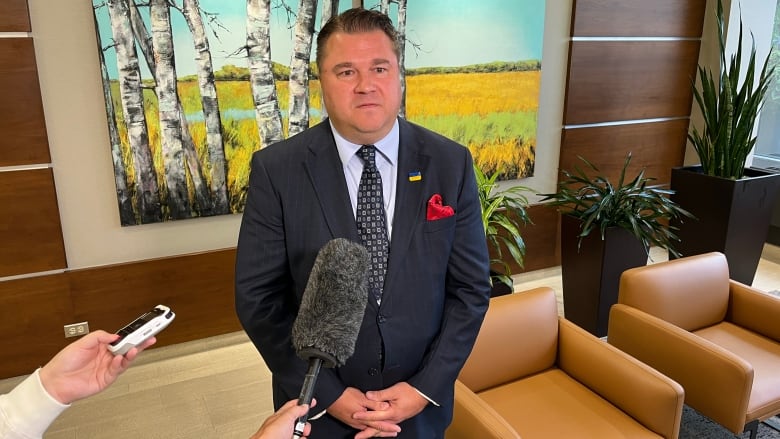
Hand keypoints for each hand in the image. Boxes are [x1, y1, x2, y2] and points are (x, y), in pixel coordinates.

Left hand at [39, 330, 155, 403]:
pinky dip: (120, 364)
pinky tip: (120, 359)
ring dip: (132, 354)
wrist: (55, 382)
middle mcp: (106, 357)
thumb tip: (114, 335)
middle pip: (127, 349)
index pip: (120, 339)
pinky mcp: (106, 379)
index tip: (140, 330)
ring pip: (125, 360)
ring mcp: (107, 368)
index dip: (131, 335)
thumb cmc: (64, 363)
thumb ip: (99, 336)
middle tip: (149, 338)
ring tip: (135, 349)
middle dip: (139, 343)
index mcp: (101, 346)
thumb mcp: (81, 343)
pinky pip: (117, 370)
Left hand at [249, 399, 314, 438]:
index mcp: (281, 416)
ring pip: (300, 433)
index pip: (293, 405)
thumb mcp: (285, 418)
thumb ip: (296, 410)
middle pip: (299, 421)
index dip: (303, 403)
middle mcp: (282, 426)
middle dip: (304, 424)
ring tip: (295, 437)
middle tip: (302, 428)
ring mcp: (285, 435)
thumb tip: (304, 405)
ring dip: (301, 435)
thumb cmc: (269, 436)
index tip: (312, 402)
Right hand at [326, 387, 399, 436]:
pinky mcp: (349, 420)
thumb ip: (374, 403)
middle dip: (384, 432)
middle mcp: (358, 423)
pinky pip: (362, 426)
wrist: (330, 398)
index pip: (379, 425)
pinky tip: (370, 426)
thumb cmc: (344, 396)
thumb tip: (385, 407)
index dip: (389, 427)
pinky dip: (369, 427)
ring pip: (368, 429)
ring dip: (377, 430)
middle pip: (374, 429)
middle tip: (393, 434)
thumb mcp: (362, 398)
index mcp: (363, 419)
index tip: (396, 429)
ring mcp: (353, 423)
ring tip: (384, 432)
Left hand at [352, 382, 427, 438]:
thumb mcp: (395, 390)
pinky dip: (381, 430)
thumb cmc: (411, 391)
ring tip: (365, 435)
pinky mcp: (399, 417)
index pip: (374, 416)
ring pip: (382, 429)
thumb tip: (368, 396)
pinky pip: (387, 426)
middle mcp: (394, 419)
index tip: (354, 416)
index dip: (363, 416)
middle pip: (377, 428)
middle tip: (357, 437)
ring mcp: (397, 419)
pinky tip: (378, 431)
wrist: (424, 394)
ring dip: (373, 432)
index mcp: (391, 412)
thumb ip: (381, 394)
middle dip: (366, 432)